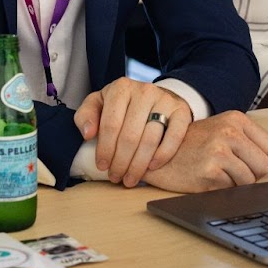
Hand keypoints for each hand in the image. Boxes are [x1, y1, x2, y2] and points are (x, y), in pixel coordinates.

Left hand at [76, 78, 192, 186]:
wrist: (155, 97)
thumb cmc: (122, 106)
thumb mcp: (99, 104)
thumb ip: (86, 116)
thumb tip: (88, 133)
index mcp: (121, 88)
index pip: (110, 124)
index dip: (105, 149)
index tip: (102, 166)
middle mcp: (144, 91)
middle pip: (130, 135)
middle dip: (121, 162)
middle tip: (116, 177)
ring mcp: (165, 100)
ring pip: (151, 139)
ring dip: (139, 164)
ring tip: (130, 178)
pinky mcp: (181, 111)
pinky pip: (174, 137)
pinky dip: (164, 154)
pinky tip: (153, 166)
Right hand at [142, 111, 267, 192]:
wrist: (156, 152)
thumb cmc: (193, 144)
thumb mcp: (225, 134)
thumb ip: (257, 145)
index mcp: (235, 119)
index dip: (257, 159)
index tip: (240, 158)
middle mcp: (228, 132)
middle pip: (263, 166)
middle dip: (249, 174)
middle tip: (227, 168)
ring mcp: (218, 152)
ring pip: (249, 181)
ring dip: (235, 184)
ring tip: (216, 172)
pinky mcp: (209, 173)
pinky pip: (232, 191)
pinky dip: (221, 190)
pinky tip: (206, 179)